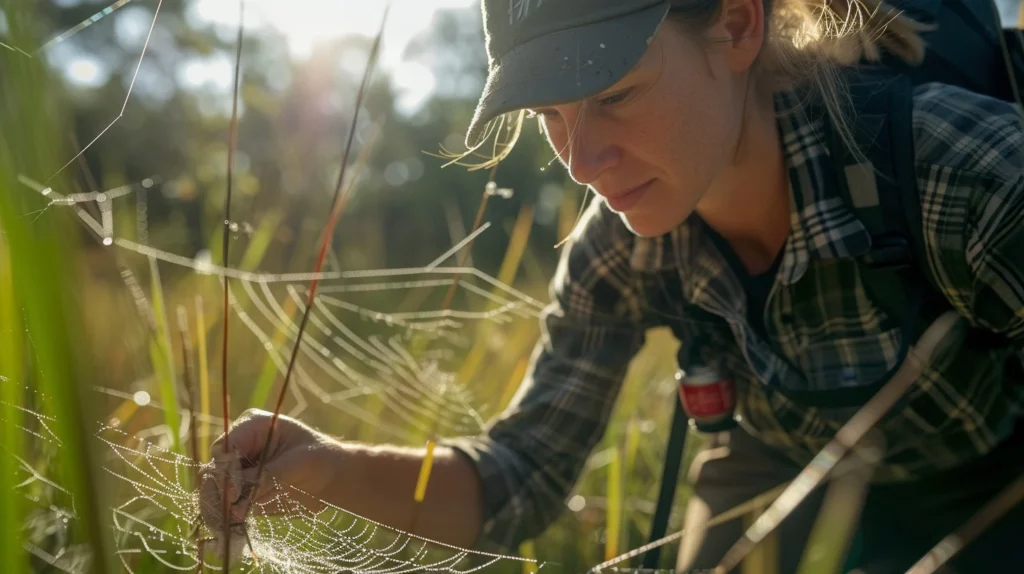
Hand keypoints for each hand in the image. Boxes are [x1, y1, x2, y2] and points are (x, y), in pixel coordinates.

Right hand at [198, 409, 340, 542]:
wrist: (333, 476)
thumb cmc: (320, 458)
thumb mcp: (296, 463)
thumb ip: (266, 477)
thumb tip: (235, 499)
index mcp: (253, 426)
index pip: (225, 447)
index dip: (225, 470)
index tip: (234, 493)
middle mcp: (241, 446)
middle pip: (215, 469)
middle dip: (218, 491)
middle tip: (228, 511)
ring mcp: (239, 468)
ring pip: (216, 489)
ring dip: (220, 506)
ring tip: (229, 522)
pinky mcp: (242, 490)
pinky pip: (227, 503)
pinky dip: (227, 515)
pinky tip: (231, 526)